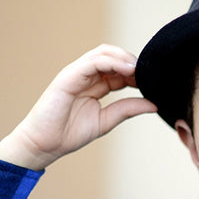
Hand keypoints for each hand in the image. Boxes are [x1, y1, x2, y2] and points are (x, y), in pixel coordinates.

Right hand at [0, 45, 156, 169]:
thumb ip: (127, 109)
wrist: (44, 145)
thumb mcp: (106, 120)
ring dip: (124, 58)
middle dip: (133, 62)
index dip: (136, 72)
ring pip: (103, 54)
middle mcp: (85, 76)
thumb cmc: (68, 134)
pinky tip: (127, 70)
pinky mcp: (67, 77)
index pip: (119, 70)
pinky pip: (92, 62)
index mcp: (94, 85)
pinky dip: (111, 62)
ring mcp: (76, 74)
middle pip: (113, 56)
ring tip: (140, 69)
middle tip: (149, 73)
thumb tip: (154, 104)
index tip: (153, 80)